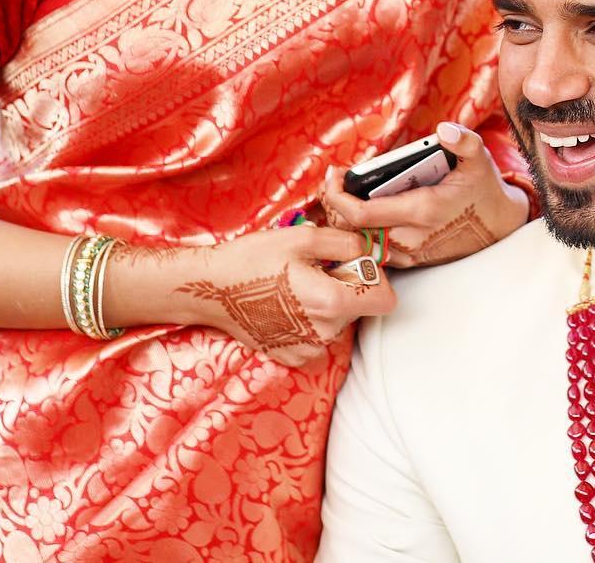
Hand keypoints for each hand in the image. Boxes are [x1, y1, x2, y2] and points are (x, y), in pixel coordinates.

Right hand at [171, 225, 396, 366]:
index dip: (376, 278)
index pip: (385, 300)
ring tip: (295, 285)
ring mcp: (307, 350)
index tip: (354, 265)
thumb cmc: (254, 259)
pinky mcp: (292, 357)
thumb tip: (370, 251)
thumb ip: (345, 243)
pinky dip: (310, 320)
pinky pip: (318, 337)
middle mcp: (324, 333)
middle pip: (359, 309)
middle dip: (347, 286)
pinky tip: (285, 304)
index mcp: (331, 303)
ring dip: (328, 303)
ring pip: (338, 322)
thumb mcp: (302, 237)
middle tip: (315, 269)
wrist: (210, 289)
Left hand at [321, 123, 529, 268]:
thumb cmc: (484, 189)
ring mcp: (410, 253)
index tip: (334, 175)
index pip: (362, 215)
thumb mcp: (479, 159)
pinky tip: (356, 213)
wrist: (500, 226)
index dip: (337, 197)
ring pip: (361, 244)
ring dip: (345, 222)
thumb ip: (463, 141)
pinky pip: (375, 251)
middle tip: (333, 181)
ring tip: (341, 195)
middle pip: (353, 231)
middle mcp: (411, 237)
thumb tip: (443, 129)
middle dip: (335, 206)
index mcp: (422, 211)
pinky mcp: (412, 261)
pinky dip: (359, 234)